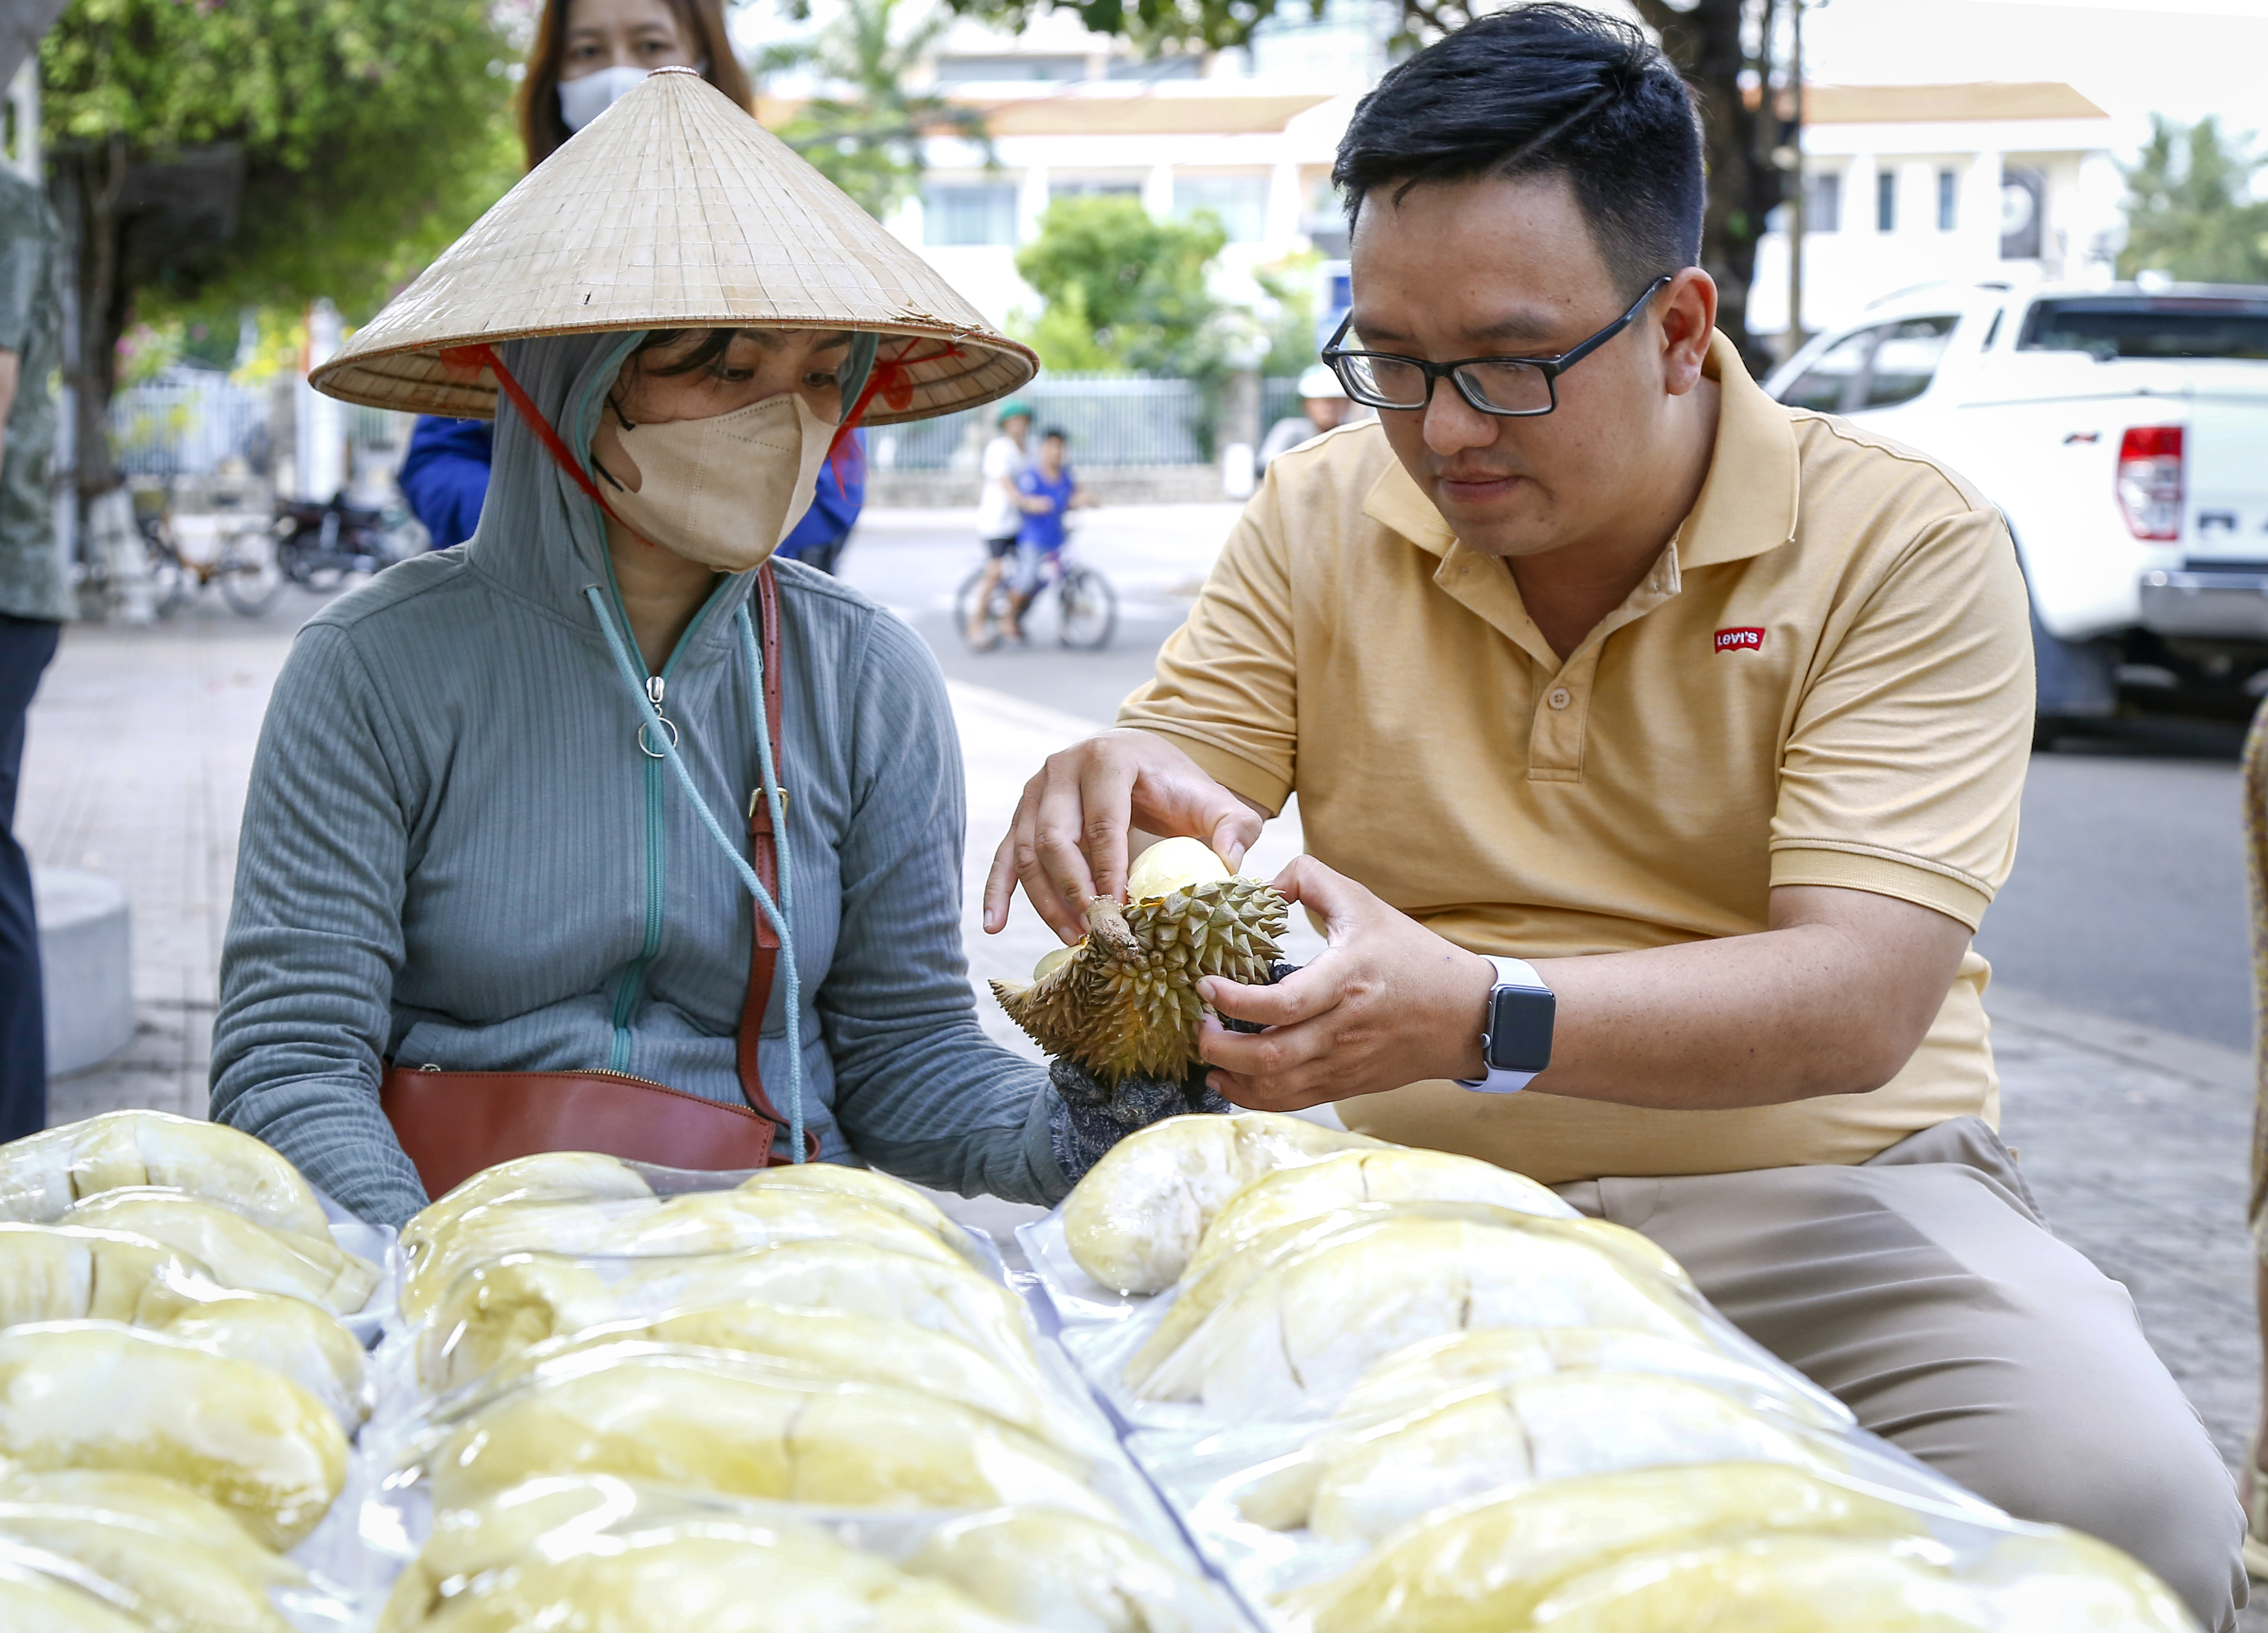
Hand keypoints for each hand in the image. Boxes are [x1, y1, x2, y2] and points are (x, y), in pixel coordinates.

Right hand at [983, 728, 1265, 942]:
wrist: (1146, 764)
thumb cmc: (1179, 789)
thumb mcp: (1216, 803)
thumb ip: (1234, 827)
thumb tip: (1227, 864)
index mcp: (1109, 759)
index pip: (1104, 821)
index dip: (1109, 870)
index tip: (1122, 911)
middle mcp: (1063, 768)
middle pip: (1057, 837)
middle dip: (1075, 891)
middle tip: (1096, 931)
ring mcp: (1036, 790)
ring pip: (1029, 851)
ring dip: (1046, 900)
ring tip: (1072, 938)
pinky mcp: (1023, 814)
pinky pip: (1005, 856)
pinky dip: (997, 891)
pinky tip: (994, 925)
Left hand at [1195, 856, 1495, 1109]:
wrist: (1468, 1015)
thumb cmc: (1414, 957)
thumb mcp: (1366, 904)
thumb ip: (1312, 880)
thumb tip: (1262, 882)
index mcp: (1348, 980)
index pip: (1283, 1004)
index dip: (1235, 1001)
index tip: (1205, 986)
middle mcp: (1344, 1029)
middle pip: (1270, 1056)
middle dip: (1219, 1048)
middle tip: (1195, 1026)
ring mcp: (1345, 1063)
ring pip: (1276, 1086)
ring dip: (1231, 1077)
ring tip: (1204, 1056)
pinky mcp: (1346, 1083)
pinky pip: (1292, 1100)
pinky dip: (1254, 1097)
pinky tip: (1229, 1082)